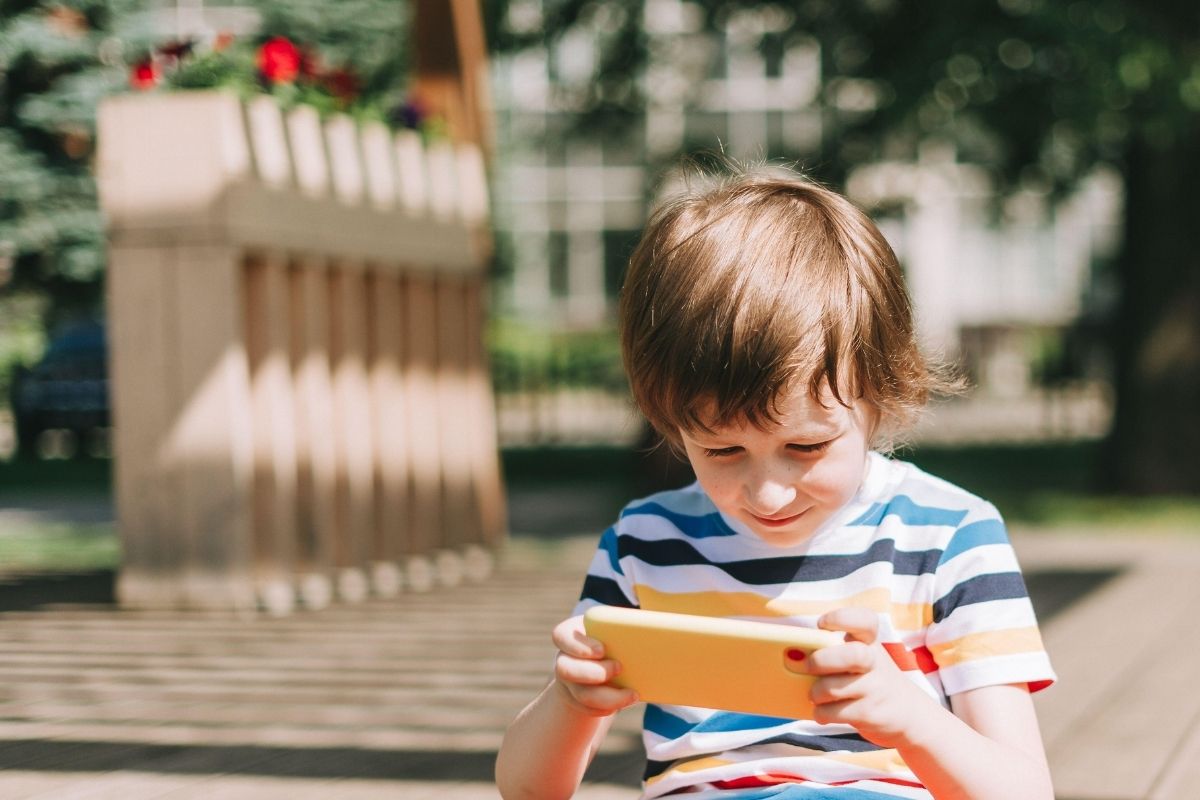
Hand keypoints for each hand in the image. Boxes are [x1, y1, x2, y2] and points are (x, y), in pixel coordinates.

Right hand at [551, 615, 637, 716]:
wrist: (603, 657)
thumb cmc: (613, 634)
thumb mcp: (615, 624)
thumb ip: (626, 622)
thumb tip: (652, 624)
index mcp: (571, 634)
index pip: (561, 636)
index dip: (579, 645)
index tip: (602, 650)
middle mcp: (564, 658)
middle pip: (565, 670)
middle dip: (593, 673)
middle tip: (619, 668)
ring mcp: (568, 682)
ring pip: (580, 695)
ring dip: (608, 697)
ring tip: (632, 694)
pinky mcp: (576, 700)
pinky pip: (588, 710)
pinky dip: (607, 708)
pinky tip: (625, 701)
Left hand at [806, 607, 937, 747]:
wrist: (908, 714)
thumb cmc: (869, 679)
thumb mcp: (860, 659)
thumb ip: (833, 652)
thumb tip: (792, 657)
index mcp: (870, 642)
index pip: (865, 621)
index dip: (842, 618)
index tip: (822, 624)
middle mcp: (875, 662)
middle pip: (852, 655)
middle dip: (823, 660)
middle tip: (810, 667)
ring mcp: (876, 689)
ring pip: (836, 687)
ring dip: (816, 692)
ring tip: (814, 695)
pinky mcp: (871, 714)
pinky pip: (836, 712)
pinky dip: (821, 713)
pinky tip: (822, 712)